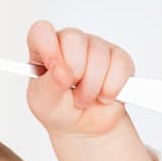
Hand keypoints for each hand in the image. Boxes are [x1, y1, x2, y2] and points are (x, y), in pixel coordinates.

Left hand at [26, 20, 135, 138]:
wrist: (85, 129)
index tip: (54, 65)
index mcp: (45, 49)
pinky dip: (111, 88)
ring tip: (85, 98)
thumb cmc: (59, 110)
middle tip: (72, 92)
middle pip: (73, 38)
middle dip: (74, 73)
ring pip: (98, 56)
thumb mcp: (44, 103)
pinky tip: (104, 95)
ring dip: (92, 87)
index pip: (42, 31)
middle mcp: (70, 43)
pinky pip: (120, 66)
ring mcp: (96, 47)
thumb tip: (61, 70)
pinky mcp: (119, 59)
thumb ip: (48, 85)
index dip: (47, 44)